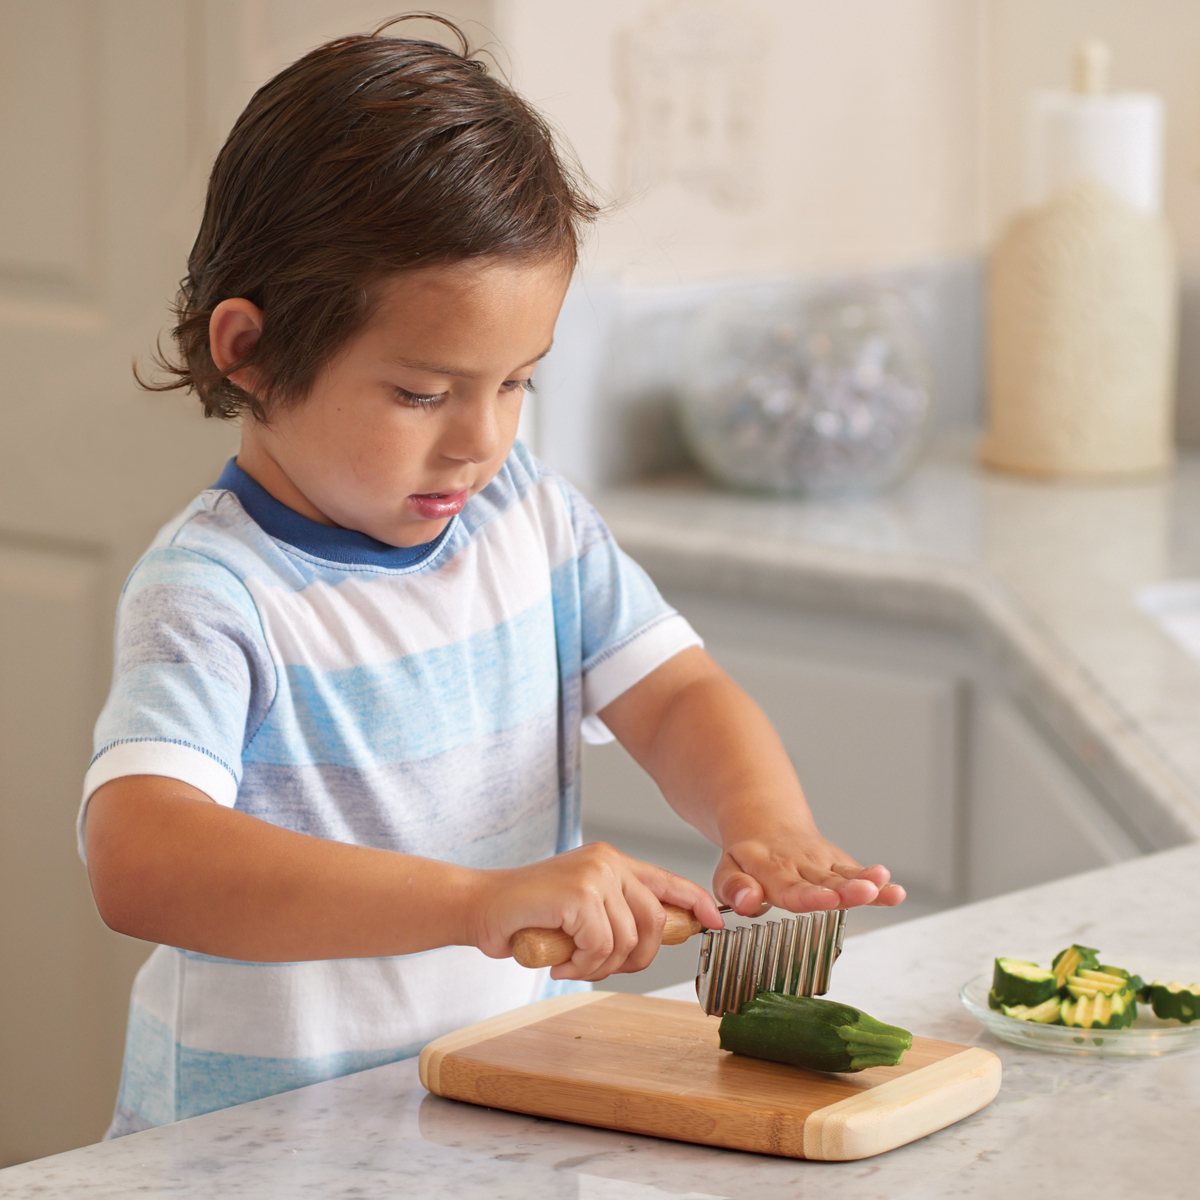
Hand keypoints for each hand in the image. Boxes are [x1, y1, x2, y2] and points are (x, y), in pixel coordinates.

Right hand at [470, 842, 723, 981]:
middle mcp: (608, 862)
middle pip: (655, 923)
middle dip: (635, 959)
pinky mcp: (578, 894)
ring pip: (627, 941)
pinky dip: (581, 965)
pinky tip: (559, 959)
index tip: (714, 923)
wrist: (482, 906)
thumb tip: (657, 937)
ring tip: (570, 962)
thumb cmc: (529, 913)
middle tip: (598, 967)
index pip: (667, 881)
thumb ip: (616, 914)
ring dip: (598, 967)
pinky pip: (601, 946)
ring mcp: (595, 875)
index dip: (695, 904)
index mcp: (612, 862)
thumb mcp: (581, 908)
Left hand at [714, 826, 906, 915]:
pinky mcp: (838, 862)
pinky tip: (895, 891)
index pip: (791, 887)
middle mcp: (801, 864)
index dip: (809, 896)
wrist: (765, 821)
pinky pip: (858, 872)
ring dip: (868, 883)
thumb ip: (734, 888)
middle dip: (847, 890)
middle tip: (865, 892)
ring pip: (846, 875)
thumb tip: (746, 902)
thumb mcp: (727, 870)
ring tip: (886, 886)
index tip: (827, 899)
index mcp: (770, 869)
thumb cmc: (746, 856)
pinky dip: (877, 881)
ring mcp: (822, 862)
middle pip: (826, 880)